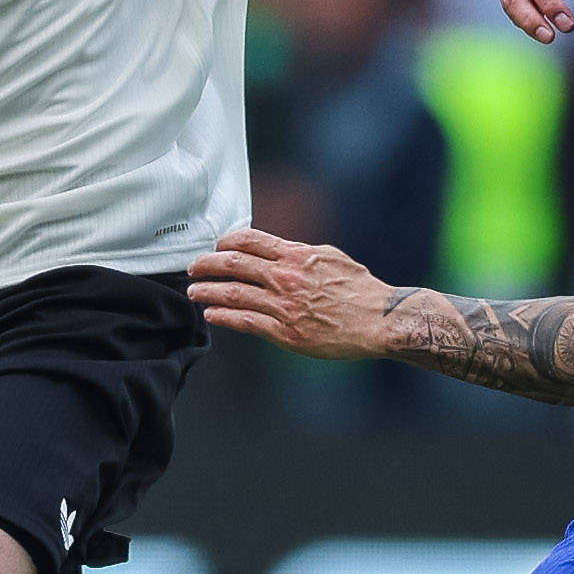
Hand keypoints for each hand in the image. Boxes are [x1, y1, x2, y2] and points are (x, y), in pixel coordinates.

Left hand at [187, 228, 398, 359]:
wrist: (379, 320)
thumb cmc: (360, 290)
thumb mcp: (331, 257)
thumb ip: (301, 253)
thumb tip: (278, 250)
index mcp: (297, 255)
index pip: (250, 240)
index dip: (226, 241)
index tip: (216, 246)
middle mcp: (286, 278)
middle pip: (234, 265)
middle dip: (207, 265)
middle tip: (193, 268)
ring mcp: (283, 306)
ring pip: (233, 294)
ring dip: (208, 292)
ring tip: (194, 291)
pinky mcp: (285, 333)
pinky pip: (245, 322)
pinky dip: (224, 317)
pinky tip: (212, 314)